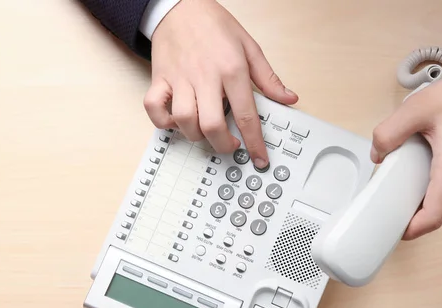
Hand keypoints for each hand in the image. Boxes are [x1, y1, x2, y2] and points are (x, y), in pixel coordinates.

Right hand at [144, 0, 297, 167]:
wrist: (180, 5)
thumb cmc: (214, 25)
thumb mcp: (249, 47)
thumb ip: (268, 78)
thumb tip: (288, 98)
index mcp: (232, 70)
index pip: (247, 116)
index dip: (255, 143)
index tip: (259, 158)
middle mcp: (205, 77)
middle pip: (212, 125)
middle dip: (224, 145)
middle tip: (230, 145)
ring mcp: (180, 79)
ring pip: (184, 121)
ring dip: (196, 135)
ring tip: (206, 132)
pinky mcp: (160, 78)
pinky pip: (153, 107)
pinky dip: (163, 122)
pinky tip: (176, 122)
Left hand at [371, 45, 441, 239]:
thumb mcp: (417, 108)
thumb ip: (389, 132)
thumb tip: (377, 153)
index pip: (433, 216)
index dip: (411, 230)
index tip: (391, 229)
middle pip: (437, 215)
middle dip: (412, 220)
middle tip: (386, 211)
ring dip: (421, 207)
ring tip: (396, 195)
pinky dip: (431, 195)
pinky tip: (414, 180)